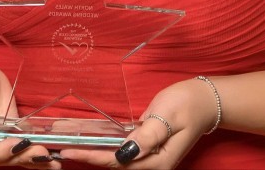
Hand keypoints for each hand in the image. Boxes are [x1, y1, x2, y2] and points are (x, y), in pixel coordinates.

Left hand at [58, 78, 216, 167]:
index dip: (92, 157)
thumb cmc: (188, 104)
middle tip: (59, 148)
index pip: (118, 163)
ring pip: (114, 156)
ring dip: (91, 149)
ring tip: (67, 141)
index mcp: (158, 162)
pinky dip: (103, 142)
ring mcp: (148, 156)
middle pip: (113, 163)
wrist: (204, 100)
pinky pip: (120, 147)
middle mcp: (151, 164)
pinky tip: (88, 136)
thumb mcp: (168, 116)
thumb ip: (148, 136)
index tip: (70, 151)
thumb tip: (124, 153)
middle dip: (86, 155)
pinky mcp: (145, 146)